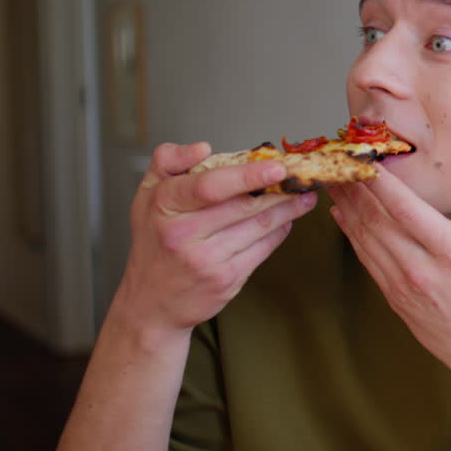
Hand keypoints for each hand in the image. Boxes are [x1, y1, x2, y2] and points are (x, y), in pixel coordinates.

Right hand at [113, 142, 316, 331]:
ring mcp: (206, 258)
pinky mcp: (226, 279)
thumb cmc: (154, 242)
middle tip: (302, 178)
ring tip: (303, 197)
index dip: (248, 175)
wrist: (151, 301)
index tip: (278, 167)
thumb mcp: (147, 194)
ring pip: (260, 226)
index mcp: (165, 205)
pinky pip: (263, 248)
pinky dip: (279, 232)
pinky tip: (287, 220)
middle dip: (280, 190)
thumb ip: (169, 161)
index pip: (210, 186)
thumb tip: (202, 148)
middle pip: (244, 205)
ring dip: (288, 209)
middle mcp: (183, 232)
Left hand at [327, 165, 450, 374]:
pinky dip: (352, 234)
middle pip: (376, 220)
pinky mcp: (396, 300)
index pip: (406, 209)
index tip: (366, 155)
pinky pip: (367, 260)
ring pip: (365, 239)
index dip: (381, 181)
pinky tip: (343, 215)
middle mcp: (422, 270)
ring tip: (335, 178)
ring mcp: (404, 287)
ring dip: (347, 207)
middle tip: (339, 158)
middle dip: (355, 186)